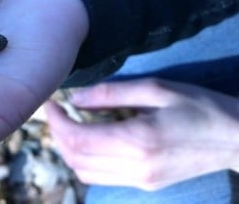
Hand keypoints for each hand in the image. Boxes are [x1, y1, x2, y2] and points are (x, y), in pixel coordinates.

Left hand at [46, 78, 238, 190]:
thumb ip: (112, 93)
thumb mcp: (157, 89)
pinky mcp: (146, 184)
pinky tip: (88, 140)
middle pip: (76, 158)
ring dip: (67, 150)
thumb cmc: (200, 106)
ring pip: (84, 172)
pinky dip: (84, 160)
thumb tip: (75, 98)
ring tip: (67, 124)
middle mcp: (136, 166)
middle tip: (55, 111)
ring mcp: (141, 180)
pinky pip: (101, 177)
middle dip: (57, 134)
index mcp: (138, 139)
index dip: (56, 122)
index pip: (78, 139)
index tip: (51, 102)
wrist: (237, 139)